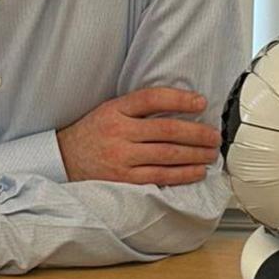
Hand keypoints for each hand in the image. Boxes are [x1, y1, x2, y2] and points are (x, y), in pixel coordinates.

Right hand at [56, 87, 221, 185]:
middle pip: (166, 130)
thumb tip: (179, 108)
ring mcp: (121, 157)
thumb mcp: (109, 110)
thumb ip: (138, 108)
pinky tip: (197, 171)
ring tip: (211, 153)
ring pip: (167, 154)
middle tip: (215, 135)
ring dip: (195, 154)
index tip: (201, 102)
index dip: (179, 99)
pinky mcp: (124, 179)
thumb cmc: (93, 133)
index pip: (151, 99)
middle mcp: (119, 132)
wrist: (63, 160)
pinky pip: (160, 176)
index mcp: (115, 110)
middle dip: (197, 133)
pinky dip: (182, 174)